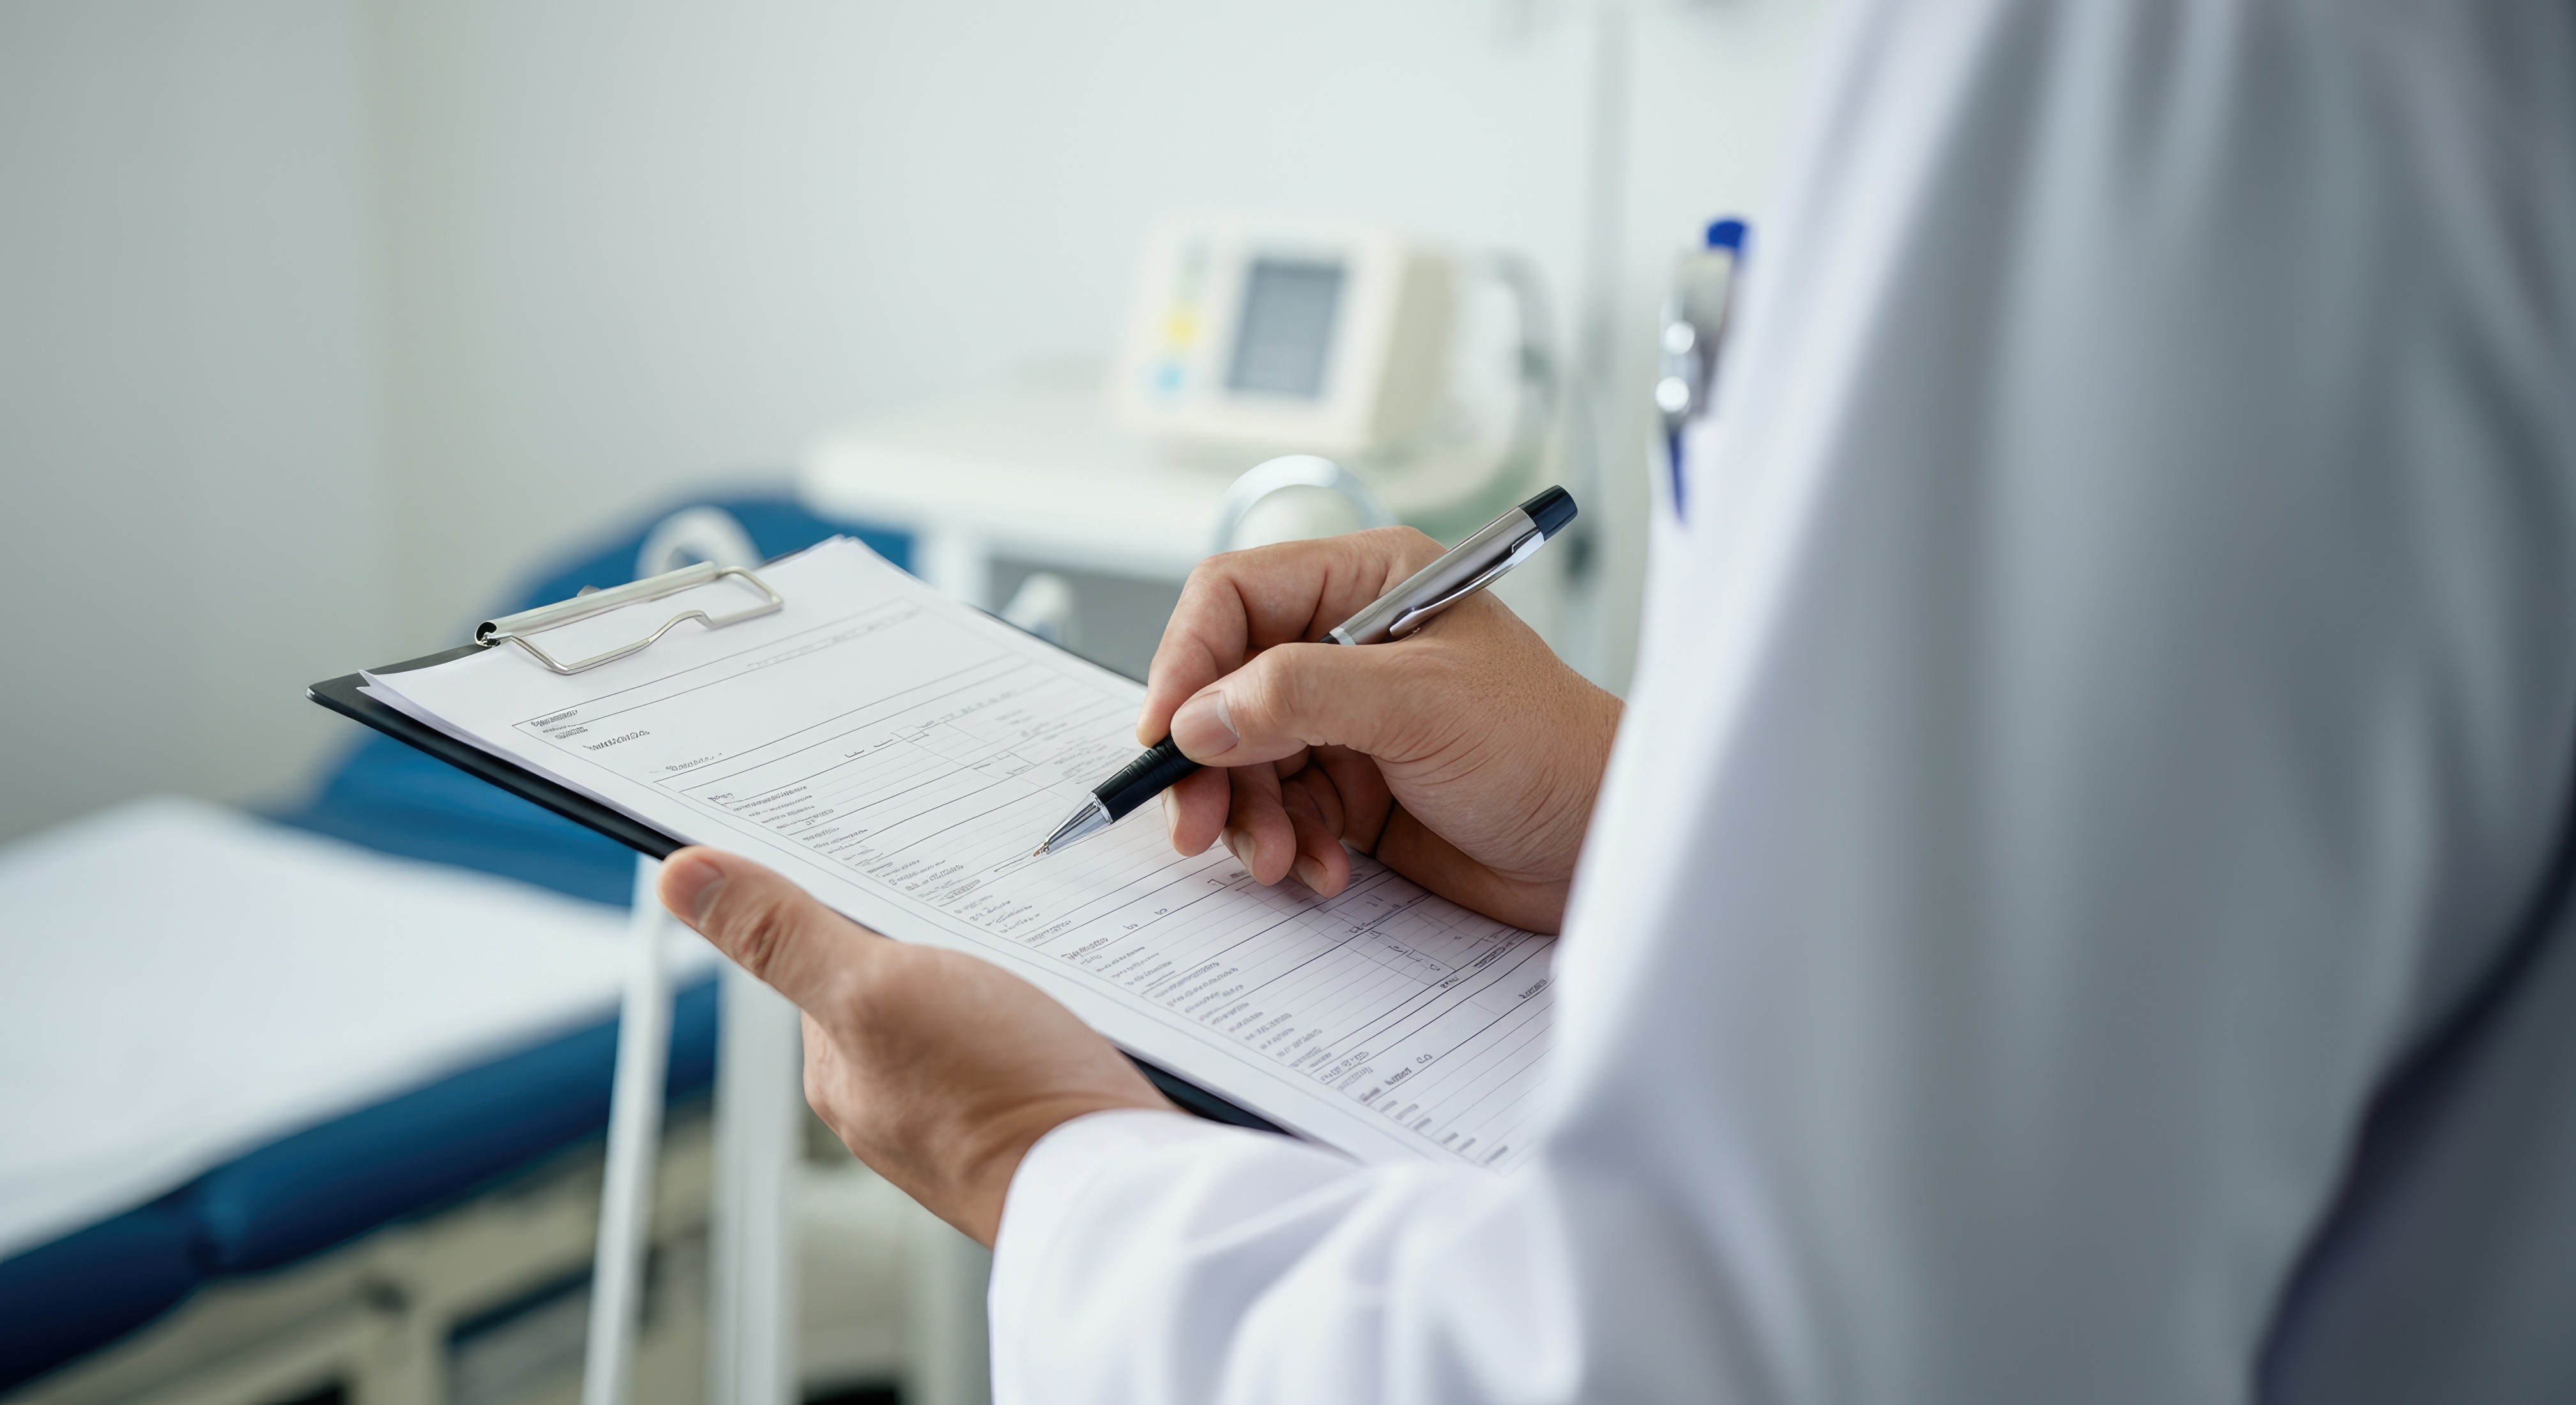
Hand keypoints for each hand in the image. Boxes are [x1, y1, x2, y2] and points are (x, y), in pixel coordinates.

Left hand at [658, 847, 1174, 1245]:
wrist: (1120, 1190)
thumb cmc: (999, 1102)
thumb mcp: (877, 989)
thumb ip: (786, 935)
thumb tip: (681, 878)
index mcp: (841, 1068)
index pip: (824, 952)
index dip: (853, 896)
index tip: (890, 848)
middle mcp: (898, 1095)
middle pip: (905, 973)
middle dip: (940, 927)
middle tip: (983, 884)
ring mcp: (973, 1107)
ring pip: (975, 1002)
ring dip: (1005, 963)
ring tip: (1038, 938)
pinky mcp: (1041, 1109)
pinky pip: (1035, 1032)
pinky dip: (1052, 1002)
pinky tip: (1076, 995)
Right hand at [1141, 527, 1620, 932]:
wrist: (1604, 845)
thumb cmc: (1548, 747)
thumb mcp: (1419, 705)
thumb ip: (1300, 697)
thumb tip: (1199, 714)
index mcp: (1366, 583)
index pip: (1233, 597)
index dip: (1186, 660)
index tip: (1166, 733)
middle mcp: (1346, 645)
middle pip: (1223, 687)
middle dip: (1208, 760)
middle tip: (1196, 821)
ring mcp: (1347, 720)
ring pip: (1242, 758)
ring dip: (1246, 815)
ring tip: (1278, 858)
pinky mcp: (1354, 789)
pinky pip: (1280, 811)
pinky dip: (1288, 844)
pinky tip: (1325, 870)